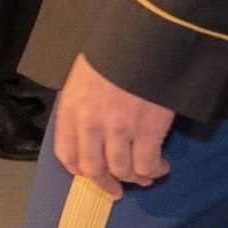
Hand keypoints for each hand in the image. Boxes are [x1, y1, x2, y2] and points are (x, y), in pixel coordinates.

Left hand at [52, 54, 173, 199]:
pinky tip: (161, 166)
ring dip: (134, 178)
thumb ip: (82, 105)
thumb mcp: (84, 76)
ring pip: (122, 170)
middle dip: (106, 183)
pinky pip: (147, 165)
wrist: (143, 38)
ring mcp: (119, 129)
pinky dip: (155, 170)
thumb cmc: (113, 54)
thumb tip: (90, 133)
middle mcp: (90, 123)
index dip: (79, 170)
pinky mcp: (147, 130)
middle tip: (116, 189)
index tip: (90, 175)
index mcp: (71, 108)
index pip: (66, 153)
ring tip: (144, 175)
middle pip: (94, 169)